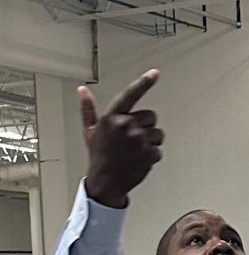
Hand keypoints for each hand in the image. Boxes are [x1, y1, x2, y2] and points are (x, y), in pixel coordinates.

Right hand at [80, 70, 162, 207]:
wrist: (106, 181)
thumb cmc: (99, 155)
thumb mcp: (91, 131)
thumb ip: (89, 109)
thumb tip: (82, 90)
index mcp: (112, 117)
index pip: (131, 94)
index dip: (144, 82)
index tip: (155, 73)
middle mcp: (125, 124)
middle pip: (152, 117)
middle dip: (147, 126)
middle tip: (133, 140)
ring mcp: (138, 139)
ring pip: (159, 134)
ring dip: (152, 142)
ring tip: (136, 151)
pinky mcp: (149, 153)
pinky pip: (160, 150)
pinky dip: (153, 156)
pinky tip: (140, 161)